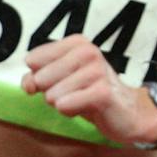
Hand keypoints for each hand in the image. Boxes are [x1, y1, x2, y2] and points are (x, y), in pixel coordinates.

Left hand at [22, 35, 156, 143]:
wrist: (128, 113)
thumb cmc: (90, 93)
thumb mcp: (61, 81)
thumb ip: (36, 78)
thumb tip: (28, 83)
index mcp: (77, 43)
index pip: (34, 60)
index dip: (36, 76)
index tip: (55, 81)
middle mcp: (88, 51)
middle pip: (41, 78)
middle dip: (51, 92)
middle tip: (74, 93)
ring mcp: (96, 70)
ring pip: (52, 95)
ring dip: (62, 104)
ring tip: (82, 100)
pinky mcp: (102, 92)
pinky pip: (65, 105)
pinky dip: (69, 111)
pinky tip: (86, 108)